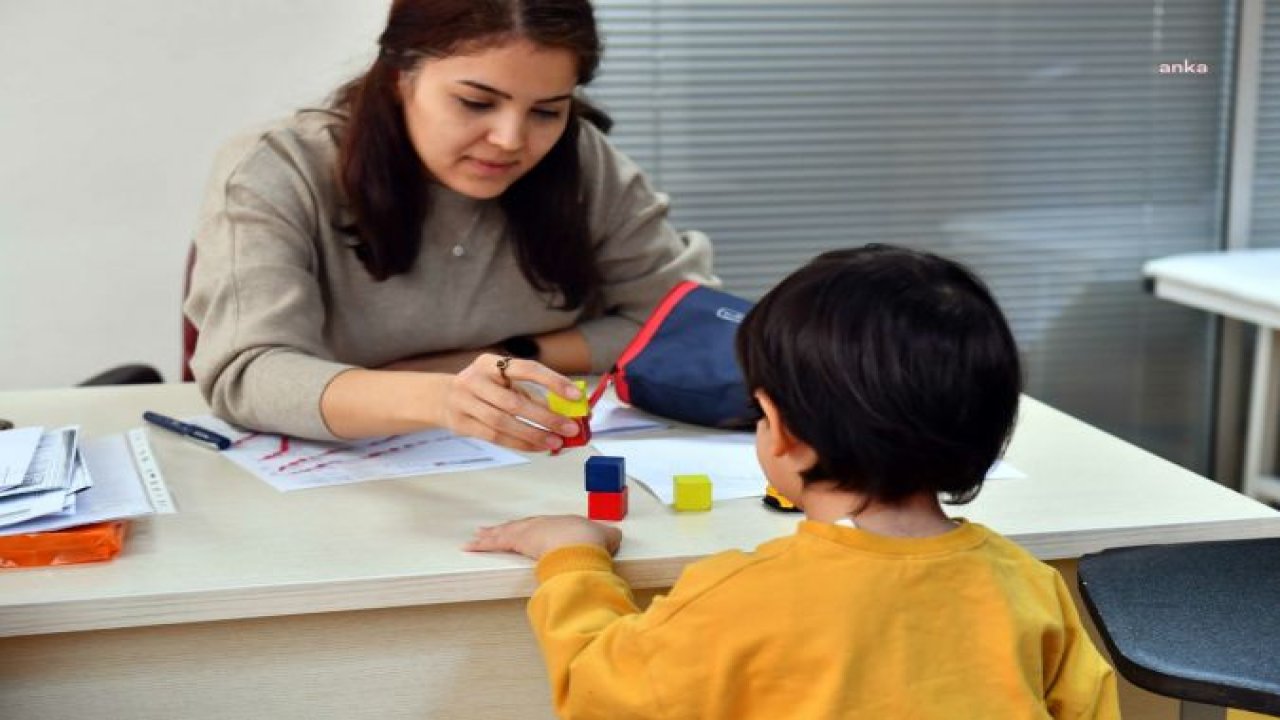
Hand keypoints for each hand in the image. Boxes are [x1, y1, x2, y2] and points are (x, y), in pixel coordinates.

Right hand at [439, 353, 585, 451]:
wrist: (441, 397)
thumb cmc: (483, 388)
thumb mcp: (504, 382)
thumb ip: (532, 393)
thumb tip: (565, 410)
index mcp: (489, 363)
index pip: (526, 369)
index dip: (553, 381)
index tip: (575, 395)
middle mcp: (474, 379)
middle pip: (514, 402)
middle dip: (546, 417)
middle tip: (570, 429)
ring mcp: (464, 402)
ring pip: (503, 423)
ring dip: (533, 435)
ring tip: (555, 442)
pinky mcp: (461, 424)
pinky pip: (495, 437)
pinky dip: (519, 444)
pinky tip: (537, 446)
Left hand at [465, 515, 622, 559]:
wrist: (582, 542)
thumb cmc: (592, 541)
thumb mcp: (606, 537)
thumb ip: (608, 537)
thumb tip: (614, 537)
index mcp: (561, 523)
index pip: (542, 526)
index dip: (532, 528)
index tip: (525, 531)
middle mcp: (542, 524)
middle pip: (519, 526)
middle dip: (506, 529)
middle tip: (492, 530)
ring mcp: (529, 531)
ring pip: (503, 532)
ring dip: (489, 535)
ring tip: (476, 537)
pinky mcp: (517, 541)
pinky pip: (494, 542)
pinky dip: (481, 544)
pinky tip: (469, 546)